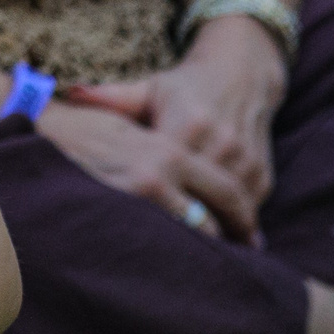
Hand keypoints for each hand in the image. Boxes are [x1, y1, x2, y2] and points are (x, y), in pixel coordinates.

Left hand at [59, 18, 286, 242]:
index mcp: (186, 122)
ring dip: (211, 231)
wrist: (240, 75)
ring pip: (225, 208)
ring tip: (189, 259)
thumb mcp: (148, 89)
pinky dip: (232, 224)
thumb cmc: (183, 87)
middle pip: (198, 197)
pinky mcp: (263, 172)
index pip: (167, 173)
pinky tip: (217, 243)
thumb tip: (69, 93)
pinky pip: (247, 207)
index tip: (132, 223)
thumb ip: (111, 97)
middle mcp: (220, 141)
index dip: (151, 200)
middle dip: (181, 224)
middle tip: (161, 257)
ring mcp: (245, 159)